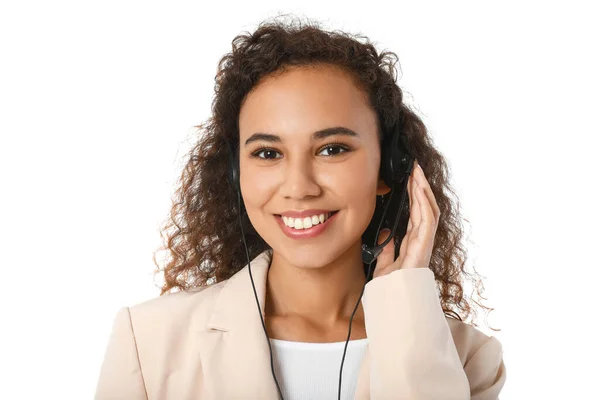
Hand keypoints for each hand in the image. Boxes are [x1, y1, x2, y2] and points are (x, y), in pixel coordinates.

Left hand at [372, 160, 440, 277]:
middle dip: (420, 187)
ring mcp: (424, 244)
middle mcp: (421, 241)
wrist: (393, 304)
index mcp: (412, 244)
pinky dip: (424, 204)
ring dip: (423, 190)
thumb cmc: (391, 288)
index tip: (409, 178)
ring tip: (417, 172)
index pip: (416, 214)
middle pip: (424, 208)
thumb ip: (387, 249)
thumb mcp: (384, 264)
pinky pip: (427, 221)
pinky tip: (419, 190)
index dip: (414, 195)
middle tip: (414, 168)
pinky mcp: (423, 247)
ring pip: (429, 210)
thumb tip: (386, 232)